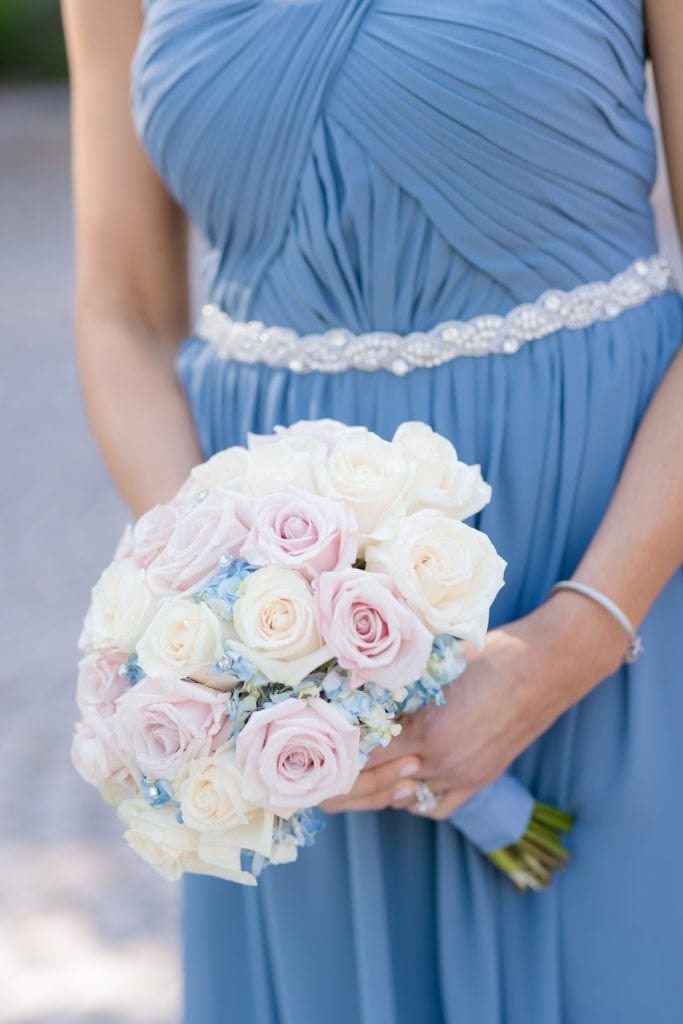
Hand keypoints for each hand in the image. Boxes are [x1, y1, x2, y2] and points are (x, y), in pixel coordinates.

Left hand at [320, 590, 627, 818]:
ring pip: (405, 797)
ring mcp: (464, 774)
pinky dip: (413, 800)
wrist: (549, 666)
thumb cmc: (492, 653)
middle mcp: (442, 760)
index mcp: (427, 730)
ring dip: (376, 794)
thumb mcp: (437, 663)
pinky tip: (400, 789)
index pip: (365, 758)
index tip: (309, 766)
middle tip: (314, 793)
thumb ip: (400, 685)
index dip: (335, 764)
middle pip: (378, 786)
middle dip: (344, 791)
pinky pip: (437, 805)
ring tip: (349, 792)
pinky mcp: (481, 779)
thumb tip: (357, 689)